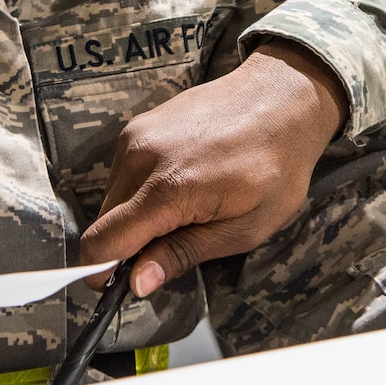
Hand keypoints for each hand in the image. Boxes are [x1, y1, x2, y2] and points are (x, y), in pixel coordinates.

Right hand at [81, 43, 348, 295]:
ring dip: (134, 215)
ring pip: (111, 197)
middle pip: (103, 222)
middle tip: (169, 246)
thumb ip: (184, 253)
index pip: (102, 242)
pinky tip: (179, 182)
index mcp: (168, 189)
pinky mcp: (139, 123)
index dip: (101, 273)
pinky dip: (139, 189)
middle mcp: (141, 157)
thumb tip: (137, 283)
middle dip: (124, 245)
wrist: (284, 97)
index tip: (117, 286)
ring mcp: (136, 135)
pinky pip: (122, 172)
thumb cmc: (277, 167)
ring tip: (183, 209)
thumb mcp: (245, 228)